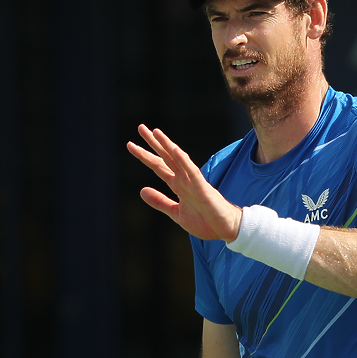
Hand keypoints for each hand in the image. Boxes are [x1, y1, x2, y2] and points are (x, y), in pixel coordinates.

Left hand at [127, 124, 241, 241]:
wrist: (225, 230)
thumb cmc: (205, 221)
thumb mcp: (176, 213)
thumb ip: (160, 201)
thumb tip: (141, 190)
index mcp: (178, 185)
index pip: (158, 166)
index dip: (145, 155)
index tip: (131, 145)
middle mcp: (184, 179)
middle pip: (166, 157)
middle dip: (153, 143)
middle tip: (141, 127)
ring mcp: (194, 182)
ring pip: (178, 160)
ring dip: (167, 145)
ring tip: (155, 132)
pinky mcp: (203, 188)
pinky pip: (192, 172)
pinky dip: (184, 161)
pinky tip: (175, 150)